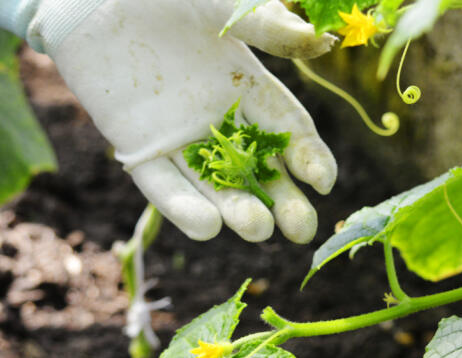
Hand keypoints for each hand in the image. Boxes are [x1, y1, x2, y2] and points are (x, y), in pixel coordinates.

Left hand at [0, 0, 337, 243]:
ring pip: (215, 187)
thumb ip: (264, 25)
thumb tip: (318, 38)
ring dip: (238, 211)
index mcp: (248, 88)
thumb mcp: (218, 7)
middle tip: (301, 230)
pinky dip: (182, 208)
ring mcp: (180, 141)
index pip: (288, 132)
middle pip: (260, 172)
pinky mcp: (138, 151)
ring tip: (258, 230)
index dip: (309, 158)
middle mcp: (220, 122)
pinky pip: (164, 186)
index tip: (323, 182)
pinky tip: (207, 227)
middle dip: (283, 203)